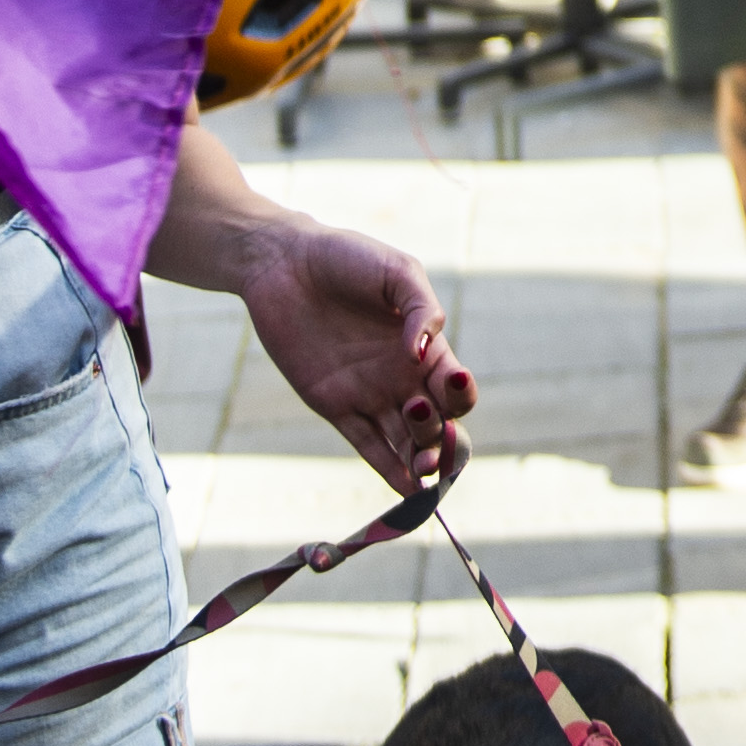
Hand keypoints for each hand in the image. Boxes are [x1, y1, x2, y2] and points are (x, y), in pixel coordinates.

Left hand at [230, 215, 477, 492]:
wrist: (283, 263)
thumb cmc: (346, 257)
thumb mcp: (396, 271)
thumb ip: (421, 309)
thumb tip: (422, 354)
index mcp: (425, 347)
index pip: (456, 388)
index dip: (461, 395)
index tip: (449, 382)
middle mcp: (402, 377)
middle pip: (437, 423)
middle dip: (444, 440)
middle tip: (431, 441)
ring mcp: (369, 395)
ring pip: (406, 441)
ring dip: (421, 461)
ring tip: (423, 469)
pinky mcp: (335, 406)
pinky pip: (367, 444)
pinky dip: (389, 468)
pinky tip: (407, 489)